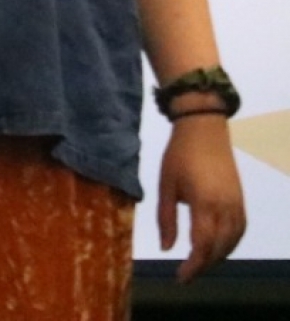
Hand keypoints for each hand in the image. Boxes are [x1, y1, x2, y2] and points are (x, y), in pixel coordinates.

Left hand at [159, 113, 246, 280]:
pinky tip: (216, 247)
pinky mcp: (241, 200)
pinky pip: (239, 230)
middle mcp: (226, 208)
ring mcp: (237, 204)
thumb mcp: (165, 185)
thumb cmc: (179, 155)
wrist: (204, 130)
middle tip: (186, 274)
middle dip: (203, 265)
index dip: (193, 266)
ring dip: (217, 256)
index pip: (202, 245)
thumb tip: (167, 248)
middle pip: (219, 248)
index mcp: (205, 204)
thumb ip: (166, 218)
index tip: (180, 277)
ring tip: (198, 263)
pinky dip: (229, 244)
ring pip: (232, 242)